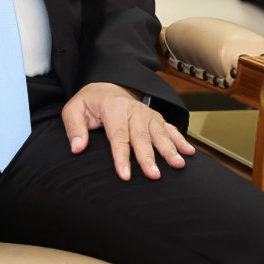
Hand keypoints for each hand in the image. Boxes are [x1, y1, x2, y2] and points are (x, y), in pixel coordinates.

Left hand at [62, 82, 195, 179]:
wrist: (107, 87)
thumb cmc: (90, 103)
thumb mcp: (74, 110)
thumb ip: (74, 128)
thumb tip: (77, 148)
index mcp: (113, 108)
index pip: (118, 136)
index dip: (121, 156)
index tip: (125, 175)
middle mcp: (133, 111)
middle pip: (141, 137)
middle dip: (148, 157)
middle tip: (154, 176)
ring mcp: (148, 114)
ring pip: (159, 134)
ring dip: (169, 150)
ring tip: (178, 165)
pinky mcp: (157, 118)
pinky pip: (170, 129)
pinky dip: (181, 140)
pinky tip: (189, 152)